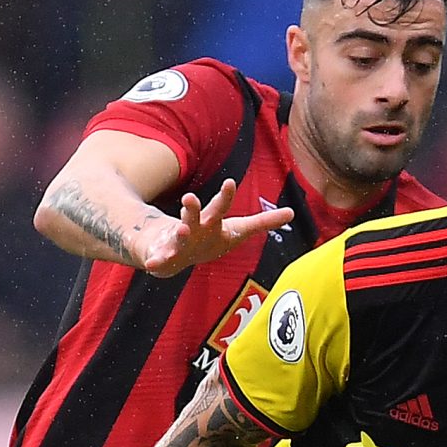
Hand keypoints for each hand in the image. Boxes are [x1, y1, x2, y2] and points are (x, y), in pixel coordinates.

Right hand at [127, 179, 293, 276]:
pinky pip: (160, 259)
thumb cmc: (209, 237)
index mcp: (212, 221)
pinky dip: (156, 261)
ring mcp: (178, 241)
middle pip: (197, 216)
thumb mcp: (237, 230)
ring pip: (179, 234)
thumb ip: (263, 222)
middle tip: (190, 198)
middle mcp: (195, 227)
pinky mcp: (164, 256)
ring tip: (180, 228)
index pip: (221, 206)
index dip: (225, 196)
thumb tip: (292, 213)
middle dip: (195, 208)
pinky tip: (153, 263)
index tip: (230, 182)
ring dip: (179, 230)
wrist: (171, 251)